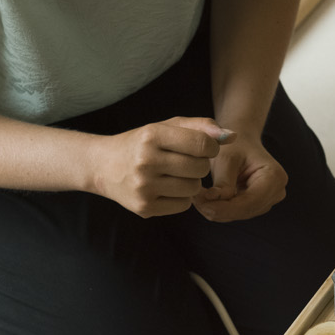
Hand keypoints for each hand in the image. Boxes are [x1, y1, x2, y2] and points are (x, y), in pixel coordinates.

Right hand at [94, 117, 226, 217]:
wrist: (103, 166)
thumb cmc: (142, 144)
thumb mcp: (165, 127)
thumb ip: (200, 127)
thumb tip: (232, 136)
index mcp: (152, 136)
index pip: (201, 144)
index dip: (211, 147)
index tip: (205, 148)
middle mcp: (146, 161)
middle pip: (200, 168)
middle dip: (200, 165)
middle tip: (186, 162)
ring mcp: (144, 187)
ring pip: (194, 189)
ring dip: (192, 182)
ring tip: (175, 175)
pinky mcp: (144, 208)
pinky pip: (183, 205)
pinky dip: (181, 197)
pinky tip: (167, 188)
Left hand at [191, 131, 286, 221]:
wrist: (241, 139)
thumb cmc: (235, 144)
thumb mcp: (226, 158)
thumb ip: (222, 182)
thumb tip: (210, 202)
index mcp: (274, 178)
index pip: (248, 202)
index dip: (223, 207)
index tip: (199, 201)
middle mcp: (276, 192)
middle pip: (244, 211)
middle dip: (217, 208)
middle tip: (194, 198)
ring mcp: (268, 200)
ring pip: (238, 214)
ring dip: (216, 209)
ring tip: (198, 196)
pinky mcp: (257, 204)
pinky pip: (236, 213)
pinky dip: (219, 208)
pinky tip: (206, 198)